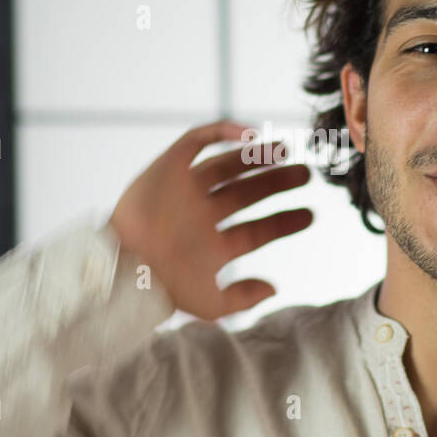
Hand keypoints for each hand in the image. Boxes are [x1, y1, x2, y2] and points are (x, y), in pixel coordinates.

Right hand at [108, 120, 313, 319]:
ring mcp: (185, 190)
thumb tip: (273, 288)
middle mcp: (199, 215)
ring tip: (286, 150)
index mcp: (209, 245)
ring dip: (257, 157)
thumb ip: (243, 299)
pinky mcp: (169, 165)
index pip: (254, 231)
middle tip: (305, 175)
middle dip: (275, 184)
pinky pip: (197, 140)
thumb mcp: (209, 304)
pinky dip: (223, 132)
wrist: (126, 263)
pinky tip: (253, 135)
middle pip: (245, 194)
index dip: (283, 222)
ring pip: (227, 165)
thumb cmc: (164, 287)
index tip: (310, 215)